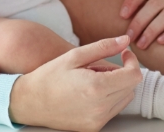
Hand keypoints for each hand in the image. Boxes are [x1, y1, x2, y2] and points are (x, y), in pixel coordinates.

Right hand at [9, 35, 141, 131]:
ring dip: (118, 85)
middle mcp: (99, 108)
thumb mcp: (76, 55)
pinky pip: (114, 109)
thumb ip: (104, 46)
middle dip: (124, 72)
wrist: (29, 102)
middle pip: (131, 87)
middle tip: (103, 65)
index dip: (133, 61)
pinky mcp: (93, 128)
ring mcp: (96, 121)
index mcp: (96, 88)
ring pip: (125, 98)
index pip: (134, 76)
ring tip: (95, 78)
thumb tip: (126, 40)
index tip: (124, 53)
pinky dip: (110, 97)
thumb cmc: (51, 75)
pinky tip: (92, 90)